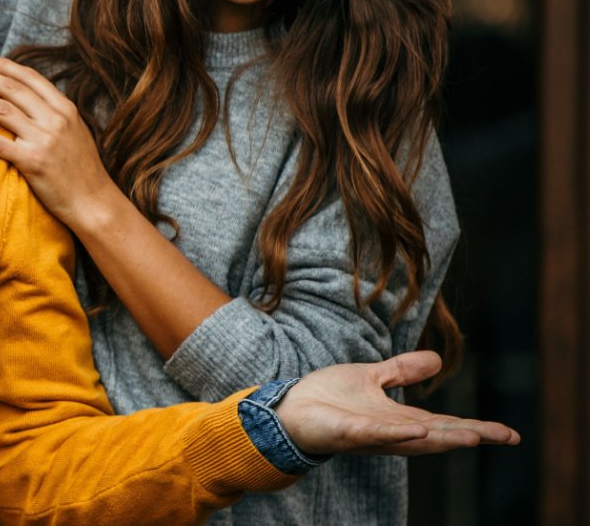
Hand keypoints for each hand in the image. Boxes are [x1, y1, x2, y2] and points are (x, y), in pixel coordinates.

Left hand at [0, 55, 122, 230]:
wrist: (94, 202)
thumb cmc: (82, 169)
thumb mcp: (76, 131)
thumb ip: (54, 113)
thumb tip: (28, 98)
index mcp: (65, 108)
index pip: (29, 78)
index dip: (4, 66)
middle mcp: (54, 119)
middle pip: (11, 88)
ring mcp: (43, 139)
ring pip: (1, 109)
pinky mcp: (32, 161)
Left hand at [278, 351, 519, 454]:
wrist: (288, 409)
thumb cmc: (328, 399)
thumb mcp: (371, 378)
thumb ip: (401, 372)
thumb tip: (436, 360)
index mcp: (400, 419)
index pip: (445, 424)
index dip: (477, 428)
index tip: (510, 434)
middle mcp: (391, 431)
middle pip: (439, 435)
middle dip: (471, 435)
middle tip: (505, 436)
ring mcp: (370, 434)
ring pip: (413, 439)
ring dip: (443, 438)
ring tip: (474, 436)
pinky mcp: (347, 432)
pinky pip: (375, 434)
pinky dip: (397, 433)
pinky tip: (419, 428)